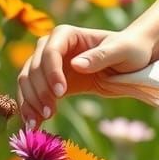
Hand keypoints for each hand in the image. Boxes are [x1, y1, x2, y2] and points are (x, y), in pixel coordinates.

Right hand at [16, 25, 153, 128]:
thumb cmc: (130, 49)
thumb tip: (75, 64)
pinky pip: (32, 95)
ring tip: (38, 122)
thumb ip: (101, 56)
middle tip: (49, 113)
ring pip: (27, 82)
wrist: (131, 61)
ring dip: (29, 103)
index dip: (51, 72)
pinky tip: (34, 125)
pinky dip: (29, 109)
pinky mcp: (50, 82)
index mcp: (67, 34)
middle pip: (34, 69)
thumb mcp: (122, 51)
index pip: (50, 52)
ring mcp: (49, 65)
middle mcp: (52, 47)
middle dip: (38, 91)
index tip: (61, 92)